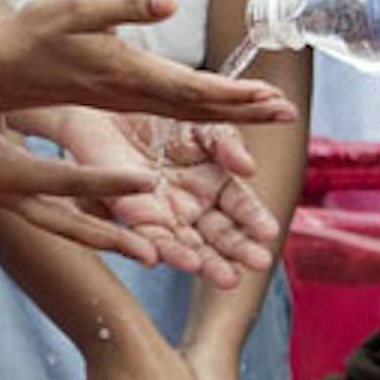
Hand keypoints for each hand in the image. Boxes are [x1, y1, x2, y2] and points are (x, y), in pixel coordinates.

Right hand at [0, 0, 300, 124]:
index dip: (236, 94)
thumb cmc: (36, 33)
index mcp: (129, 73)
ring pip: (189, 113)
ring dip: (231, 113)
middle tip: (289, 113)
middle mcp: (133, 93)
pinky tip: (218, 108)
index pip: (194, 89)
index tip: (271, 97)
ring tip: (267, 112)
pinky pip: (173, 112)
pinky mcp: (120, 98)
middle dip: (247, 111)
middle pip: (201, 108)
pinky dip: (204, 110)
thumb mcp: (77, 7)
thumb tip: (169, 0)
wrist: (1, 67)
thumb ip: (124, 4)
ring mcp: (128, 100)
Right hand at [0, 106, 162, 264]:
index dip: (107, 183)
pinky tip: (110, 228)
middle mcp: (2, 196)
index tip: (148, 184)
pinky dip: (80, 224)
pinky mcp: (1, 200)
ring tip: (147, 254)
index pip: (62, 180)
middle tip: (156, 252)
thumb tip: (67, 82)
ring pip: (59, 228)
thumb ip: (20, 97)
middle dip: (111, 238)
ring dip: (101, 240)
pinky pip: (48, 217)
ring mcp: (1, 203)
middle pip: (66, 225)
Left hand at [46, 108, 280, 289]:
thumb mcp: (201, 122)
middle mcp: (193, 205)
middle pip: (220, 234)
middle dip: (239, 249)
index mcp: (215, 183)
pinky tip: (181, 262)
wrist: (110, 101)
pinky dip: (164, 251)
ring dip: (207, 262)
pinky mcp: (131, 213)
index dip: (255, 220)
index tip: (270, 233)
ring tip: (226, 277)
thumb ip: (226, 142)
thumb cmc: (159, 112)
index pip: (242, 207)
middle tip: (258, 262)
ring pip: (189, 245)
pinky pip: (149, 237)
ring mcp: (164, 213)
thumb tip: (249, 169)